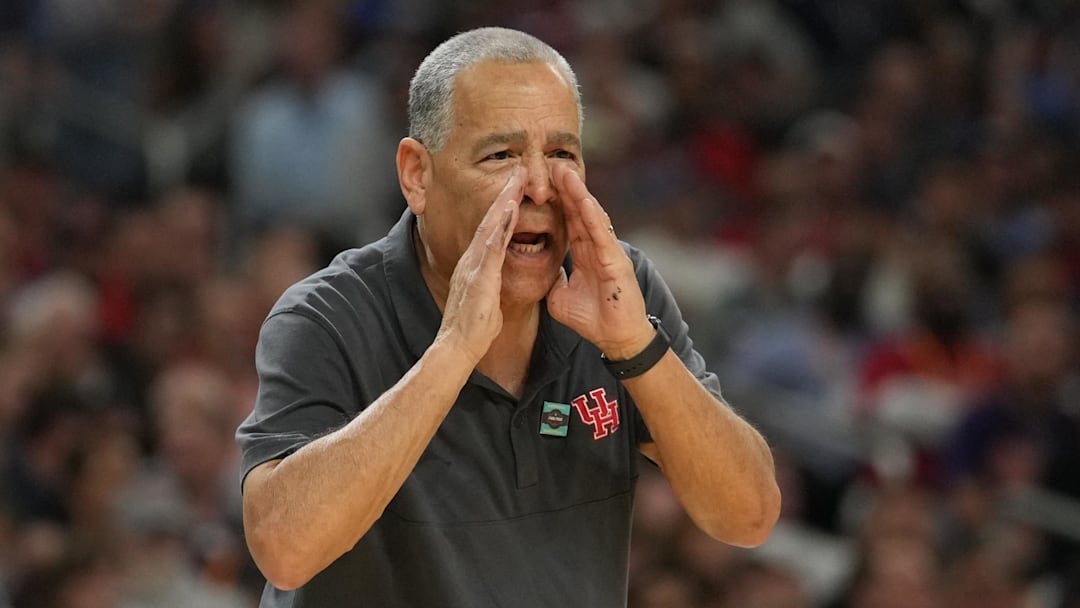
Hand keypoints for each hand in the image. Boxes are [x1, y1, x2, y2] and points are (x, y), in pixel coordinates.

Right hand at [436, 168, 521, 363]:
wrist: (457, 348)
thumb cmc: (473, 328)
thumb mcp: (485, 298)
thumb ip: (490, 282)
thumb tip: (496, 276)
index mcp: (476, 265)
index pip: (493, 229)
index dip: (504, 206)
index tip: (517, 186)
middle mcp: (472, 260)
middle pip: (491, 219)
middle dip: (505, 193)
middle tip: (519, 168)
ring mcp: (474, 266)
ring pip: (491, 225)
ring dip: (504, 200)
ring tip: (518, 177)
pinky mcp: (479, 277)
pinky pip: (492, 246)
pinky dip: (502, 225)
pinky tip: (512, 208)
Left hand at [547, 164, 655, 359]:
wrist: (615, 339)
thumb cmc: (594, 319)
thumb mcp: (561, 297)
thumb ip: (553, 280)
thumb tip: (542, 272)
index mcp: (585, 253)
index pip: (569, 221)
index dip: (557, 201)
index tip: (542, 182)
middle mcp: (597, 248)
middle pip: (579, 212)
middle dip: (567, 188)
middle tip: (553, 164)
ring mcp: (608, 253)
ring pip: (591, 217)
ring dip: (579, 194)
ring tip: (565, 173)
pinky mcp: (616, 263)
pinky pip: (602, 236)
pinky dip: (592, 218)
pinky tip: (583, 201)